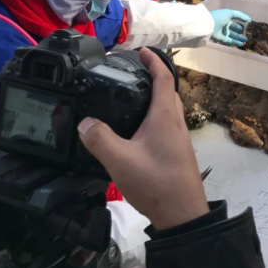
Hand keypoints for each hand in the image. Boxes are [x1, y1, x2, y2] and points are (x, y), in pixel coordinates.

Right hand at [78, 48, 208, 229]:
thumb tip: (85, 123)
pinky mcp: (177, 151)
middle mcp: (175, 121)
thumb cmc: (156, 183)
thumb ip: (100, 140)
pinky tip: (137, 130)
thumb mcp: (120, 161)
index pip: (164, 77)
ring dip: (154, 97)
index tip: (140, 51)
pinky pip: (166, 123)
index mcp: (165, 116)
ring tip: (130, 98)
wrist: (182, 215)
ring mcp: (179, 137)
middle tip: (130, 73)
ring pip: (168, 108)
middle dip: (153, 76)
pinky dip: (154, 115)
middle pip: (168, 90)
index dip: (153, 61)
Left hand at [210, 9, 250, 46]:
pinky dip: (235, 42)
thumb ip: (240, 16)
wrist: (208, 24)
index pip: (235, 21)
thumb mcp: (230, 13)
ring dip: (239, 38)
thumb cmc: (219, 17)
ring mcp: (222, 32)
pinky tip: (241, 44)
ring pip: (232, 36)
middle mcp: (225, 25)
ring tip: (246, 40)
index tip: (248, 26)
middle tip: (248, 34)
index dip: (241, 23)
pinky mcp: (220, 38)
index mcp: (226, 18)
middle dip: (241, 31)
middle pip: (234, 29)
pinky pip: (229, 41)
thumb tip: (249, 20)